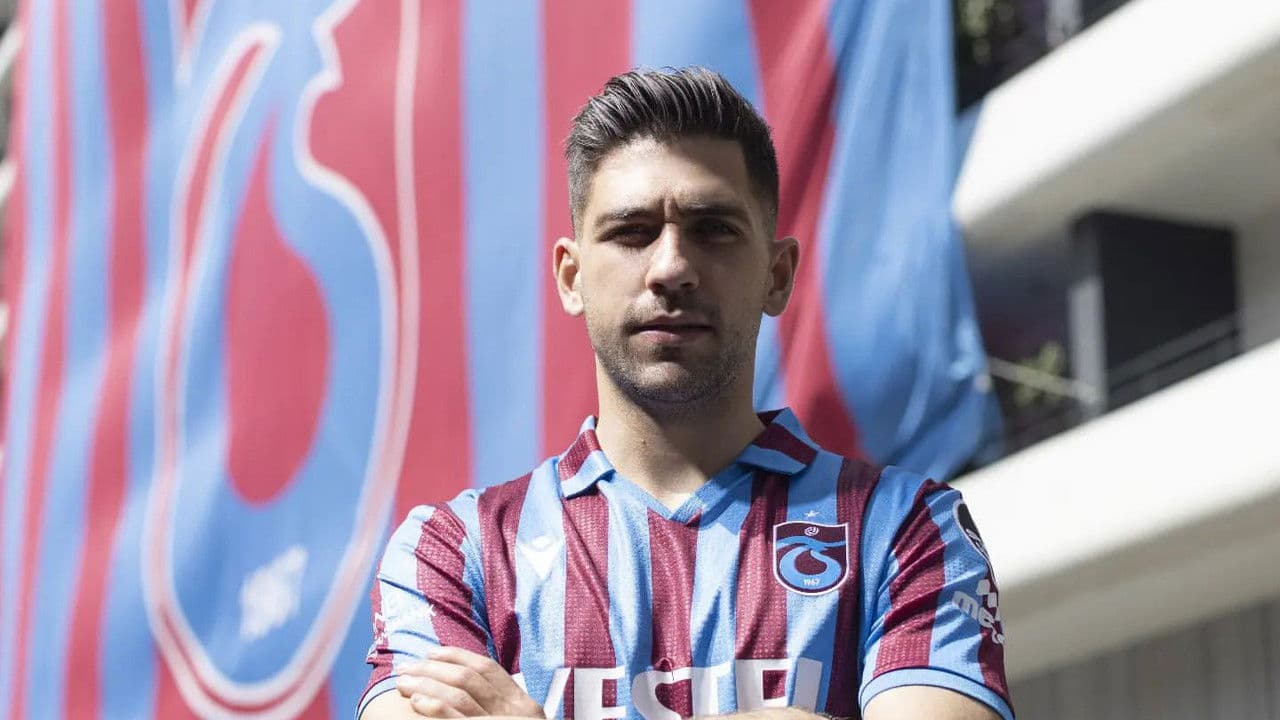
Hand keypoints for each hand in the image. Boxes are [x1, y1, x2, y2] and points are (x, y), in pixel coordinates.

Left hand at [395, 646, 544, 717]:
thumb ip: (498, 708)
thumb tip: (460, 686)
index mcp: (523, 705)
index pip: (487, 669)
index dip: (457, 657)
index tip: (431, 653)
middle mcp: (514, 713)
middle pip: (468, 679)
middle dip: (433, 669)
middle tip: (406, 668)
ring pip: (460, 694)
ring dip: (426, 684)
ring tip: (403, 683)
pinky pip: (457, 718)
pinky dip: (436, 706)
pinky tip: (417, 702)